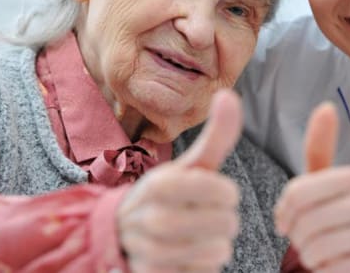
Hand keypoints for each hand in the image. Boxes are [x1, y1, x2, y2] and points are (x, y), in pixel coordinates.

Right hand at [117, 90, 241, 272]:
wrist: (121, 233)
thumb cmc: (169, 195)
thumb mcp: (191, 164)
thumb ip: (216, 134)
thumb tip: (228, 93)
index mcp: (162, 184)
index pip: (225, 193)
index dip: (226, 194)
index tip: (212, 193)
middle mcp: (153, 218)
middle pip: (226, 224)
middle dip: (223, 220)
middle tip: (203, 216)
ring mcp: (151, 252)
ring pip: (218, 253)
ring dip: (215, 245)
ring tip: (197, 235)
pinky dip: (202, 266)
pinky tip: (186, 254)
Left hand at [274, 103, 349, 272]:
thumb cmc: (343, 216)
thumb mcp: (327, 182)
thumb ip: (320, 147)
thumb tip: (325, 106)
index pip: (297, 193)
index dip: (286, 210)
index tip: (290, 218)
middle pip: (306, 221)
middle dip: (298, 236)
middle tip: (307, 239)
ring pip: (316, 248)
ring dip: (310, 256)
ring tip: (321, 253)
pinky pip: (330, 271)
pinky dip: (324, 272)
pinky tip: (335, 267)